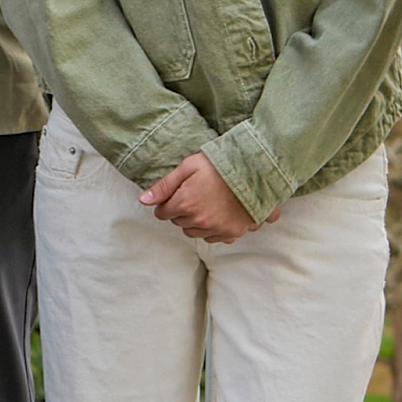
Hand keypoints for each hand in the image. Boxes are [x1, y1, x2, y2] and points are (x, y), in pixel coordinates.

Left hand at [141, 152, 271, 243]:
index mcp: (185, 204)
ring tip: (208, 203)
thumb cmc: (221, 164)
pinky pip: (215, 238)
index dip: (168, 202)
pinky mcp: (234, 232)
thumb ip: (164, 185)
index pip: (163, 213)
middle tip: (195, 194)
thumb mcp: (189, 167)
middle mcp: (200, 221)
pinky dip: (215, 229)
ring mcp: (218, 229)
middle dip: (182, 211)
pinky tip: (221, 213)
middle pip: (179, 223)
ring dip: (197, 222)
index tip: (177, 194)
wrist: (257, 169)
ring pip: (195, 232)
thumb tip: (144, 200)